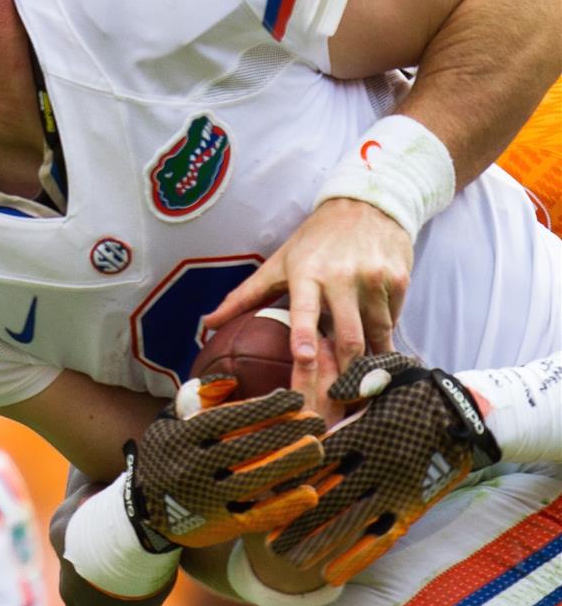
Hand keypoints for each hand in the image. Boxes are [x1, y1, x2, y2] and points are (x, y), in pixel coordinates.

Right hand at [123, 376, 325, 549]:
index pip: (228, 419)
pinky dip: (283, 506)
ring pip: (254, 480)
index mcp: (181, 438)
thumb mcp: (172, 420)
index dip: (265, 408)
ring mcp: (204, 501)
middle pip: (245, 448)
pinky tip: (309, 493)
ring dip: (290, 464)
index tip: (295, 398)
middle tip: (318, 421)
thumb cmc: (171, 452)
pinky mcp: (218, 527)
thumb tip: (230, 380)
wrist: (147, 508)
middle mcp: (190, 468)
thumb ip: (200, 399)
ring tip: (319, 448)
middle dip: (286, 432)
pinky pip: (255, 516)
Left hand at [204, 199, 413, 407]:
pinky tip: (378, 342)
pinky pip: (392, 322)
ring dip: (370, 361)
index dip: (304, 335)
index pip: (304, 309)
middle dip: (347, 371)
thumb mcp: (279, 263)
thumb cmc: (315, 240)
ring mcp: (373, 279)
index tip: (305, 359)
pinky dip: (384, 336)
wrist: (367, 204)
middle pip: (348, 336)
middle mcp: (342, 276)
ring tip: (363, 385)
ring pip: (376, 334)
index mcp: (307, 273)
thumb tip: (206, 324)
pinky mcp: (398, 281)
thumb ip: (244, 296)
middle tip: (341, 401)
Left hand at [267, 352, 500, 585]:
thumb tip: (331, 393)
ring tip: (289, 561)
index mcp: (365, 431)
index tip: (264, 493)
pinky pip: (382, 537)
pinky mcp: (411, 508)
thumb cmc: (418, 389)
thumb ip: (356, 377)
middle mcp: (377, 464)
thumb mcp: (388, 370)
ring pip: (350, 523)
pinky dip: (358, 557)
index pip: (319, 459)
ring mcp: (395, 490)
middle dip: (296, 521)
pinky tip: (334, 574)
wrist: (470, 415)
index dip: (291, 477)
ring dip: (319, 544)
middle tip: (265, 541)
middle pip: (328, 497)